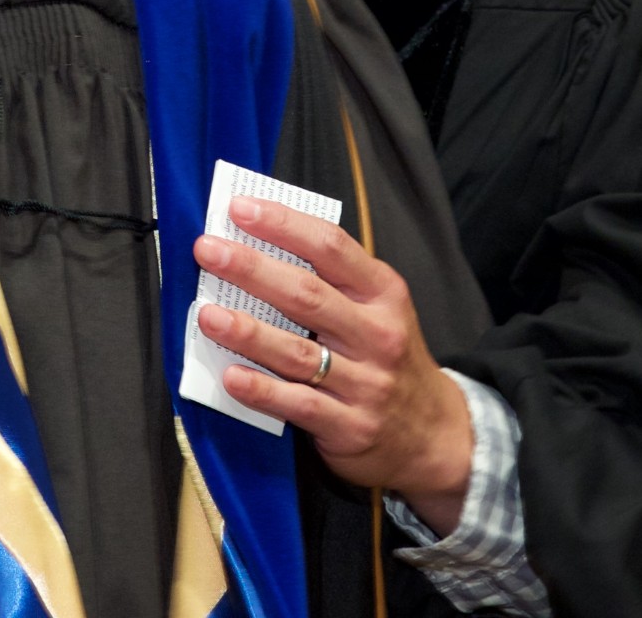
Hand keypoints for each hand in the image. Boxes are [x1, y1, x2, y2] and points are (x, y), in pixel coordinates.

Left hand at [193, 195, 475, 532]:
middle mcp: (378, 334)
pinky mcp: (350, 426)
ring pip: (298, 352)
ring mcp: (366, 383)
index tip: (239, 208)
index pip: (331, 247)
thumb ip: (330, 280)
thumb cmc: (387, 357)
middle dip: (252, 269)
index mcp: (383, 293)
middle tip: (207, 251)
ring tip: (207, 315)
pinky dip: (262, 390)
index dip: (283, 224)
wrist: (434, 434)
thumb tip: (254, 244)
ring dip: (248, 332)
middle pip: (307, 295)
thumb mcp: (378, 309)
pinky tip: (231, 376)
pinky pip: (298, 405)